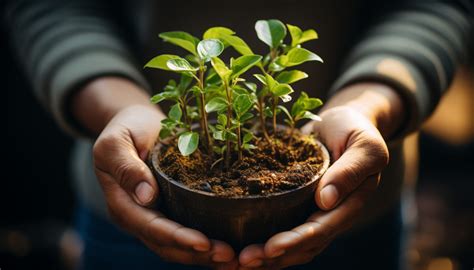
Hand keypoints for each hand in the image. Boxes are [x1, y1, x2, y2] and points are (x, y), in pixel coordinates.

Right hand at [74, 78, 236, 267]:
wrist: (137, 124)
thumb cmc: (126, 128)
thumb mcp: (117, 142)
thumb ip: (126, 167)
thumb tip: (146, 196)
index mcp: (122, 203)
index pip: (150, 227)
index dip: (177, 237)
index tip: (204, 242)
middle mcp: (138, 216)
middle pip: (166, 245)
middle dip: (196, 254)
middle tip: (229, 257)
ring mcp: (154, 216)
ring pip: (178, 246)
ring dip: (204, 256)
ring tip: (233, 259)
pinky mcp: (171, 211)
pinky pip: (187, 233)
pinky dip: (206, 244)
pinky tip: (229, 247)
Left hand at [237, 83, 402, 268]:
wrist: (342, 122)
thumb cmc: (355, 130)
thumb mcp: (363, 145)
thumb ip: (350, 171)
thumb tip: (325, 201)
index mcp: (349, 204)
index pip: (321, 230)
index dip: (296, 241)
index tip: (270, 247)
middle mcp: (331, 213)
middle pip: (304, 245)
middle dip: (275, 256)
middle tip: (245, 260)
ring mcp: (313, 211)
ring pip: (292, 243)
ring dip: (267, 255)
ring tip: (239, 261)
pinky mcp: (298, 202)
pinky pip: (282, 226)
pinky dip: (264, 238)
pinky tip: (243, 243)